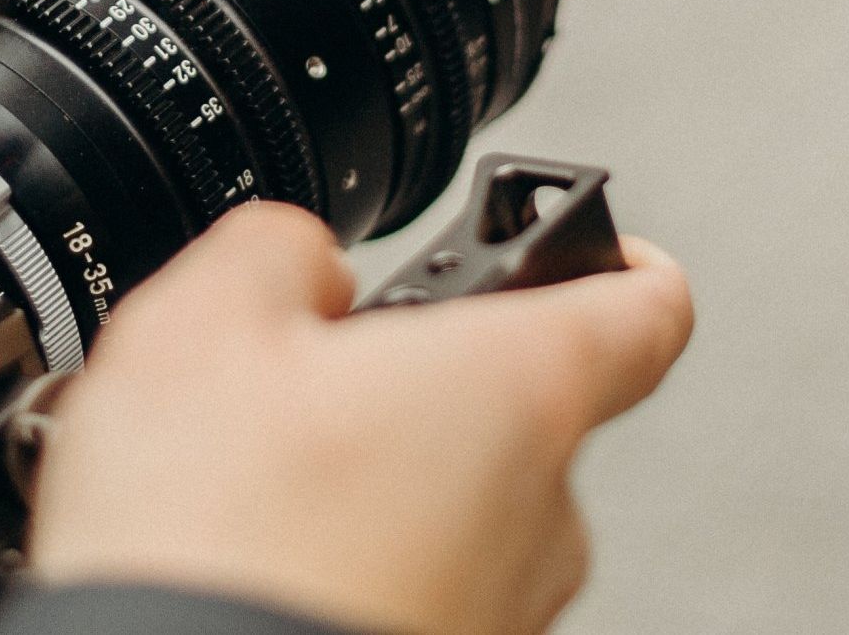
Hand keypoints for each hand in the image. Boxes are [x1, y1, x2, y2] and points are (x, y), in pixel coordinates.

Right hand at [30, 203, 693, 634]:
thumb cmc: (214, 537)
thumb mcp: (202, 322)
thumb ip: (281, 249)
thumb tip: (307, 264)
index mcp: (516, 389)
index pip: (646, 308)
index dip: (624, 260)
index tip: (600, 248)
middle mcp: (544, 511)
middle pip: (514, 404)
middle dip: (419, 379)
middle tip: (305, 382)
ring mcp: (509, 610)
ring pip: (464, 503)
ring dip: (384, 478)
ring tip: (259, 487)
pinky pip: (426, 581)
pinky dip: (362, 559)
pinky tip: (265, 556)